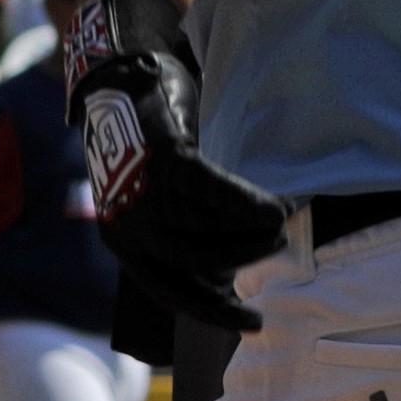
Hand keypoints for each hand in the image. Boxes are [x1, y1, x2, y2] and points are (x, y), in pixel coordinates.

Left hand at [64, 0, 285, 332]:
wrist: (117, 77)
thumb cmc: (138, 138)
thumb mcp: (147, 198)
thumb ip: (176, 230)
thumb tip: (224, 264)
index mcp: (123, 243)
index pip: (175, 293)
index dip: (217, 313)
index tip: (253, 323)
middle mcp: (131, 228)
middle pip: (205, 264)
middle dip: (248, 260)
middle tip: (278, 244)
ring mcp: (148, 196)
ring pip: (216, 233)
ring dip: (257, 232)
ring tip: (283, 220)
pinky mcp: (168, 163)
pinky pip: (221, 197)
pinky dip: (252, 205)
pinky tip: (277, 207)